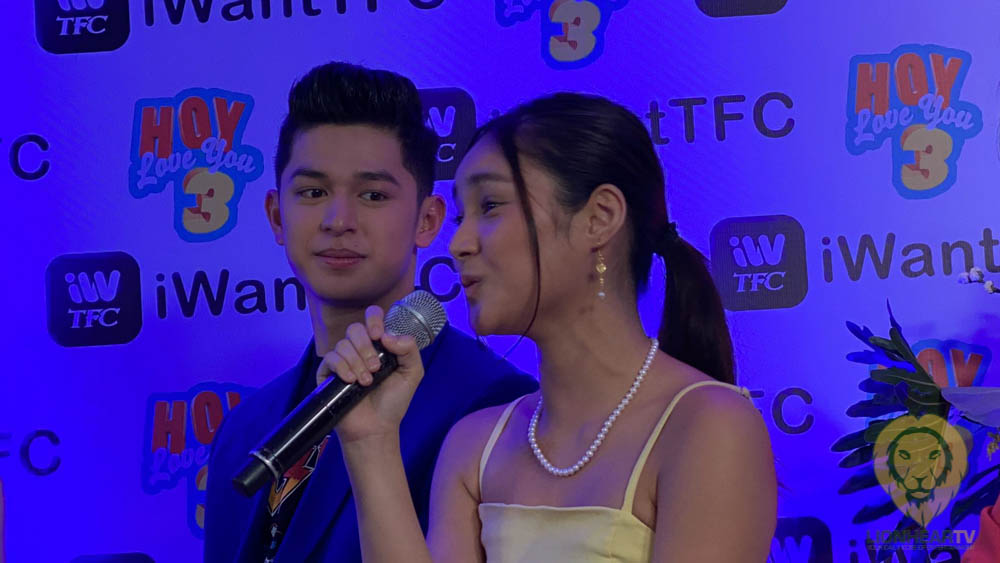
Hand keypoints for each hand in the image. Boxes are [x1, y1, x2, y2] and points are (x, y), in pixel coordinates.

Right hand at [318, 305, 424, 444]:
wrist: (375, 428)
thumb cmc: (393, 402)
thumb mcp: (412, 373)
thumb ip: (409, 349)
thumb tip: (388, 335)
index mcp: (379, 345)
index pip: (372, 317)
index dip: (374, 319)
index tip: (379, 335)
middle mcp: (360, 349)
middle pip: (355, 328)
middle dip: (366, 346)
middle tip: (376, 367)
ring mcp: (343, 360)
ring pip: (343, 344)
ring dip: (357, 362)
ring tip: (367, 382)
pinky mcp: (328, 373)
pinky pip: (330, 358)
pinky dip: (342, 367)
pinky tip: (351, 381)